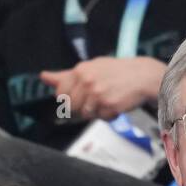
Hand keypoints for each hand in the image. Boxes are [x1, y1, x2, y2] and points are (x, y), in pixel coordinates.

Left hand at [40, 56, 165, 120]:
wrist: (142, 76)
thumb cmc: (116, 72)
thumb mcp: (89, 68)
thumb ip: (65, 75)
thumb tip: (43, 77)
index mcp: (80, 70)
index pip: (61, 94)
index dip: (69, 99)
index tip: (81, 96)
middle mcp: (86, 81)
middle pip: (72, 107)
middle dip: (83, 107)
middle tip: (97, 99)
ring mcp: (97, 93)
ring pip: (86, 114)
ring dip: (97, 111)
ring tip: (108, 100)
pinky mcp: (108, 104)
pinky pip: (101, 118)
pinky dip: (108, 115)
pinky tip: (116, 104)